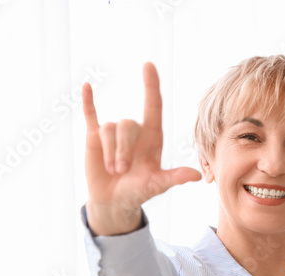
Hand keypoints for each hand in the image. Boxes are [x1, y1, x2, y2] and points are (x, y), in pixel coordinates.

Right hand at [83, 62, 200, 235]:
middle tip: (121, 171)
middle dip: (122, 150)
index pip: (153, 106)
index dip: (151, 86)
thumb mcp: (157, 185)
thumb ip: (174, 178)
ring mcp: (114, 133)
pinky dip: (88, 101)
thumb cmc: (139, 191)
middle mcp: (134, 132)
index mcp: (152, 138)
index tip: (149, 65)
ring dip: (110, 152)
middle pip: (127, 124)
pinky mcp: (94, 137)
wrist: (115, 201)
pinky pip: (91, 114)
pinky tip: (87, 86)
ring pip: (109, 128)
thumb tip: (197, 176)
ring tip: (113, 171)